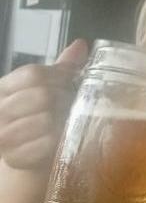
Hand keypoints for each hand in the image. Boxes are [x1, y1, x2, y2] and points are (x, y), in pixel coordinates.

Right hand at [0, 40, 87, 169]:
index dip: (59, 77)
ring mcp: (2, 135)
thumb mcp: (48, 89)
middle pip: (41, 95)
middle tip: (72, 106)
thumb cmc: (39, 117)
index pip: (32, 74)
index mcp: (4, 88)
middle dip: (63, 100)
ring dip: (62, 122)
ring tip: (69, 122)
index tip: (70, 83)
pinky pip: (44, 144)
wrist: (31, 156)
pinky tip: (60, 140)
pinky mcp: (12, 158)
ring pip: (43, 120)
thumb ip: (61, 69)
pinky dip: (57, 142)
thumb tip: (82, 44)